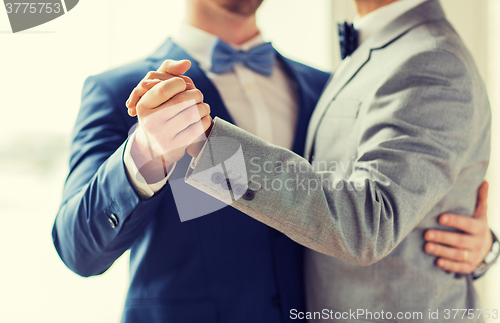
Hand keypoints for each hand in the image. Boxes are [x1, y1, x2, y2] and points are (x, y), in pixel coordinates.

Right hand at [128, 60, 211, 181]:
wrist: (154, 147)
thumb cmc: (158, 111)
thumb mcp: (156, 91)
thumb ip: (169, 71)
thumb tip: (186, 63)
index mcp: (143, 105)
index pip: (163, 88)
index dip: (179, 83)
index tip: (184, 84)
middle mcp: (150, 121)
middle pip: (181, 100)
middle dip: (195, 94)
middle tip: (199, 94)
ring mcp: (162, 136)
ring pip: (192, 114)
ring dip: (203, 107)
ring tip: (204, 106)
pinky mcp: (175, 147)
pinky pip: (197, 129)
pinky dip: (205, 120)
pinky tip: (204, 118)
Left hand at [424, 181, 491, 273]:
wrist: (486, 248)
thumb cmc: (476, 226)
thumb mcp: (480, 213)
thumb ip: (480, 199)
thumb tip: (483, 181)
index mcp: (479, 227)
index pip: (467, 224)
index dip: (455, 221)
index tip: (440, 218)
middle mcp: (478, 242)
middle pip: (460, 241)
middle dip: (443, 237)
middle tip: (426, 234)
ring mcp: (474, 256)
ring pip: (458, 255)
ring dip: (442, 251)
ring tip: (426, 247)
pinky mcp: (469, 267)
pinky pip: (459, 267)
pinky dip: (448, 265)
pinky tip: (437, 262)